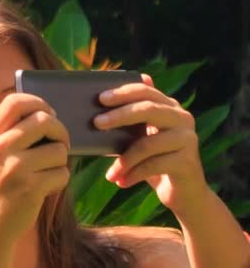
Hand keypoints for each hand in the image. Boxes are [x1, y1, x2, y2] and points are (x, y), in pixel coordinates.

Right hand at [0, 93, 70, 243]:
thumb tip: (22, 106)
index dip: (37, 102)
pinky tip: (46, 187)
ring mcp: (15, 168)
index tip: (47, 114)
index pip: (14, 102)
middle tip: (60, 142)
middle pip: (44, 120)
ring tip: (47, 170)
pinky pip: (62, 172)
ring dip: (60, 160)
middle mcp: (0, 148)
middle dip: (60, 131)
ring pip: (58, 149)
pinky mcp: (31, 188)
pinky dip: (60, 180)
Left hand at [94, 74, 208, 215]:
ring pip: (148, 144)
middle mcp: (182, 118)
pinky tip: (121, 182)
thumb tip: (97, 109)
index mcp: (168, 107)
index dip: (123, 93)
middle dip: (120, 115)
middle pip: (149, 109)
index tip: (101, 98)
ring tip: (110, 174)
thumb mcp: (139, 139)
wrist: (183, 192)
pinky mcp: (187, 161)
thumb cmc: (154, 160)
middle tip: (97, 123)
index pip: (145, 91)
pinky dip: (133, 175)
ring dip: (124, 161)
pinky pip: (153, 165)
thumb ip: (127, 123)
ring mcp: (187, 139)